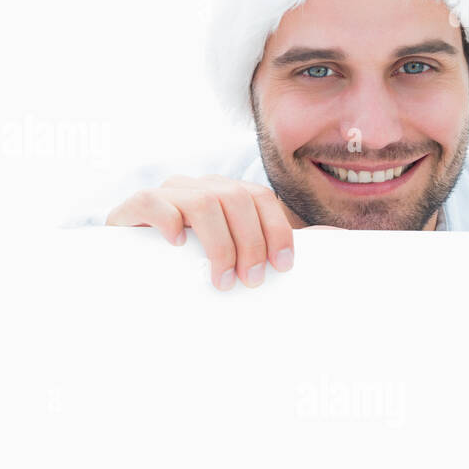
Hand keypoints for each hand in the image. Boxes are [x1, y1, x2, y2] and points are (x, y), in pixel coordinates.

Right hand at [106, 175, 295, 289]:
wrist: (130, 270)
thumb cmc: (192, 265)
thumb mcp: (237, 254)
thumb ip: (278, 245)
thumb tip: (338, 238)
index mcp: (225, 193)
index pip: (260, 197)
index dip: (276, 230)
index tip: (283, 267)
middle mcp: (198, 187)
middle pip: (235, 198)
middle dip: (250, 243)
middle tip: (250, 280)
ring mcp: (166, 194)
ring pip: (202, 202)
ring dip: (219, 244)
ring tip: (220, 280)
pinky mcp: (133, 207)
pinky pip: (153, 201)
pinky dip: (169, 221)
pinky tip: (178, 245)